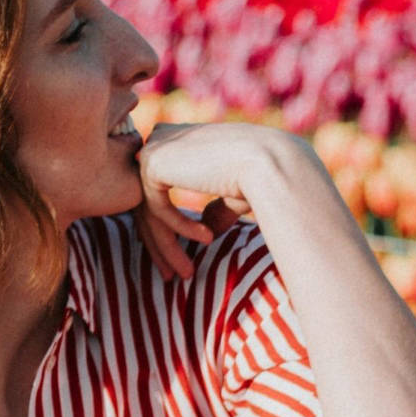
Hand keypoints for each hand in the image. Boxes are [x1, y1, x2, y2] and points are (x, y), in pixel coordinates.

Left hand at [132, 121, 320, 279]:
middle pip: (148, 202)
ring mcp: (154, 148)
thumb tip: (208, 228)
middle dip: (159, 244)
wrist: (267, 163)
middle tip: (169, 277)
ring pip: (149, 210)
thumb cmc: (260, 176)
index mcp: (178, 141)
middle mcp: (161, 139)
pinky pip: (157, 208)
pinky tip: (207, 238)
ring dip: (168, 247)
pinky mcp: (153, 162)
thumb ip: (217, 209)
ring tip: (187, 273)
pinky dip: (181, 228)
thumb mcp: (233, 196)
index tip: (179, 259)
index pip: (159, 189)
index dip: (167, 228)